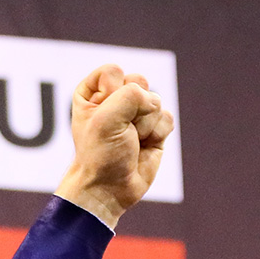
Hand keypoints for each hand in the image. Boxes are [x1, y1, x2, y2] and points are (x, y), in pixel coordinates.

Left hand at [54, 64, 175, 227]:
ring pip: (156, 100)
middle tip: (120, 130)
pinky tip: (144, 146)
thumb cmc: (100, 153)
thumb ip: (131, 94)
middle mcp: (114, 99)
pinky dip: (157, 133)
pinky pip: (167, 116)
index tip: (102, 116)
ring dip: (144, 124)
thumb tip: (155, 101)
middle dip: (133, 108)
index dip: (112, 93)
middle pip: (139, 81)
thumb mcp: (106, 118)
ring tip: (130, 141)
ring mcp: (136, 113)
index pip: (113, 71)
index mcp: (92, 92)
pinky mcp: (154, 127)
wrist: (110, 187)